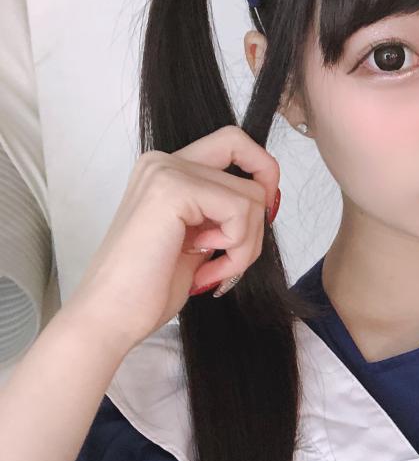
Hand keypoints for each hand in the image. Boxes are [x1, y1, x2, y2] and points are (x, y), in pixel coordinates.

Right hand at [61, 125, 280, 355]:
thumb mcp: (196, 239)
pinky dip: (236, 247)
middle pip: (249, 172)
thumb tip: (265, 199)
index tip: (262, 214)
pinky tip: (203, 267)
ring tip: (211, 269)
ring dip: (245, 245)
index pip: (234, 144)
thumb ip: (221, 212)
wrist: (110, 317)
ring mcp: (165, 171)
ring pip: (251, 196)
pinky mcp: (172, 189)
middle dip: (257, 222)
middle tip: (234, 256)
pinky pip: (240, 210)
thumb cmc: (148, 289)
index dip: (262, 172)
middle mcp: (163, 162)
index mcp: (166, 170)